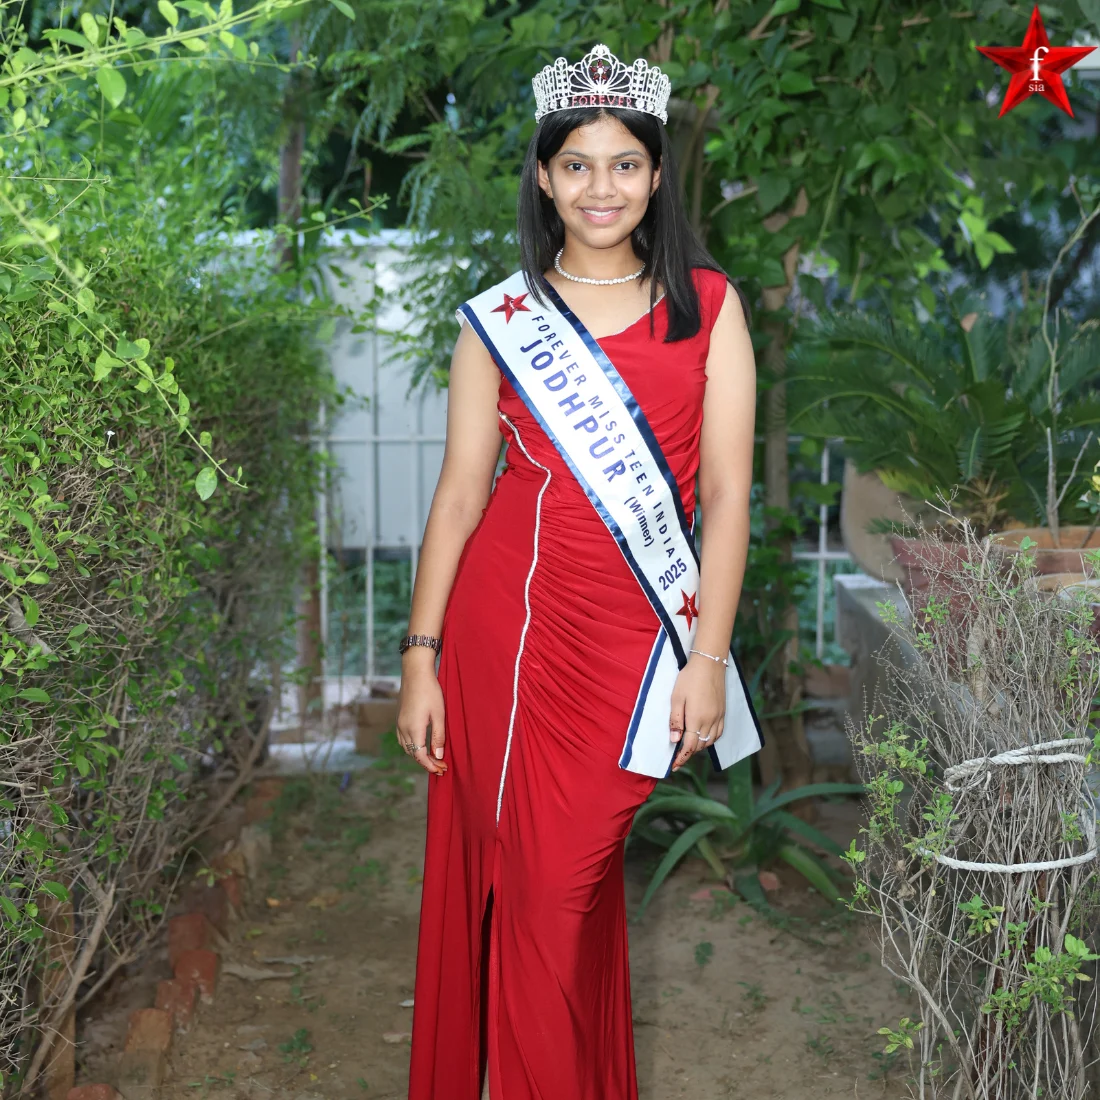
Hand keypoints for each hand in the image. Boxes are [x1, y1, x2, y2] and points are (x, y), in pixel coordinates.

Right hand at [396, 653, 446, 775]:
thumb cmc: (430, 691)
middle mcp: (403, 729)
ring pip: (407, 747)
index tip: (441, 770)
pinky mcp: (399, 718)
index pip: (420, 756)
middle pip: (413, 754)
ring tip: (433, 758)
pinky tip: (421, 745)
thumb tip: (437, 756)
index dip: (430, 766)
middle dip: (426, 763)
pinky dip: (412, 747)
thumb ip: (438, 736)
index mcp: (413, 729)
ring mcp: (399, 723)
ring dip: (418, 755)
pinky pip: (403, 739)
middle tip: (441, 766)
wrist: (415, 673)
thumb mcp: (439, 715)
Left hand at [668, 653, 725, 771]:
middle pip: (700, 746)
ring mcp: (719, 717)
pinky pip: (718, 733)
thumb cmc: (689, 679)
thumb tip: (674, 740)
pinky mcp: (723, 712)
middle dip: (689, 753)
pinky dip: (710, 739)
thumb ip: (676, 720)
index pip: (690, 746)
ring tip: (688, 746)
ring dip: (699, 746)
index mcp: (696, 719)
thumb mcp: (676, 698)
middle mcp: (710, 721)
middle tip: (677, 754)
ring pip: (710, 741)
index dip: (681, 758)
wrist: (709, 664)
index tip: (674, 766)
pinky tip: (703, 736)